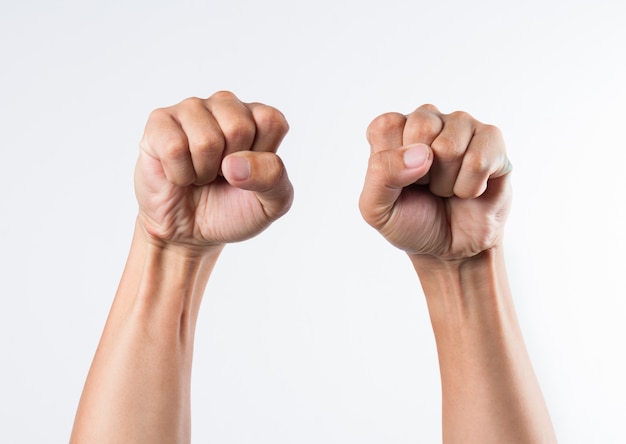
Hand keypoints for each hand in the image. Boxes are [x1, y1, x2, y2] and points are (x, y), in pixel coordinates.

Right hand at [135, 91, 293, 248]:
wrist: (191, 234)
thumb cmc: (233, 209)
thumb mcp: (273, 202)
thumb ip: (273, 177)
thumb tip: (235, 162)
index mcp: (258, 117)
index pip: (272, 121)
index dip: (262, 159)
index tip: (252, 173)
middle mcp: (225, 105)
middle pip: (239, 128)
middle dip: (232, 168)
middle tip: (222, 175)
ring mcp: (191, 110)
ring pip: (206, 140)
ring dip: (204, 172)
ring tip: (201, 175)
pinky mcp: (160, 122)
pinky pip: (174, 148)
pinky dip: (180, 175)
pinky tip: (180, 175)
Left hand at [359, 104, 512, 260]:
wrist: (449, 249)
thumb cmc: (411, 222)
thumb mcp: (376, 208)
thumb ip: (381, 174)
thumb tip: (421, 152)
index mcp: (394, 130)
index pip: (386, 126)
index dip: (391, 165)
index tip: (398, 183)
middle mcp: (428, 119)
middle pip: (422, 126)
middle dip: (421, 172)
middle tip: (425, 185)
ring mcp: (462, 126)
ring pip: (450, 146)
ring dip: (446, 183)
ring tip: (445, 189)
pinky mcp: (492, 140)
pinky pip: (479, 160)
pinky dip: (470, 188)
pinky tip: (469, 190)